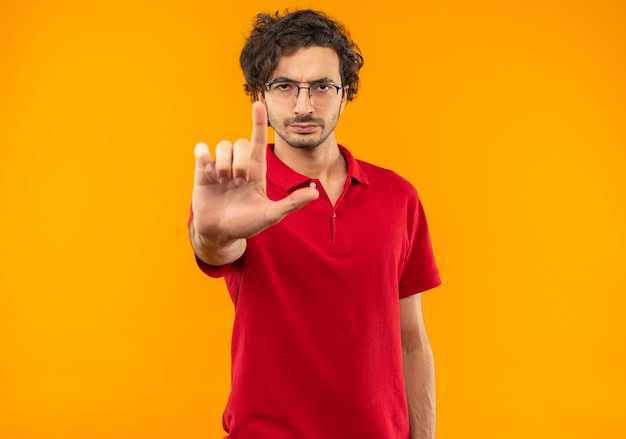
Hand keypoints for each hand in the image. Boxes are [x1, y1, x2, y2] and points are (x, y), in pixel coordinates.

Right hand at [191, 102, 318, 254]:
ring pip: (223, 145)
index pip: (258, 140)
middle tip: (239, 182)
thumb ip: (292, 203)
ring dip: (225, 164)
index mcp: (257, 170)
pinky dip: (205, 157)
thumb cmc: (246, 224)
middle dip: (241, 162)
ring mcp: (220, 167)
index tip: (259, 103)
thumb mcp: (271, 214)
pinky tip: (208, 172)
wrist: (220, 234)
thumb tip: (315, 192)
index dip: (258, 121)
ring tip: (223, 182)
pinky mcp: (202, 171)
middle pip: (241, 143)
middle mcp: (239, 164)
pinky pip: (201, 150)